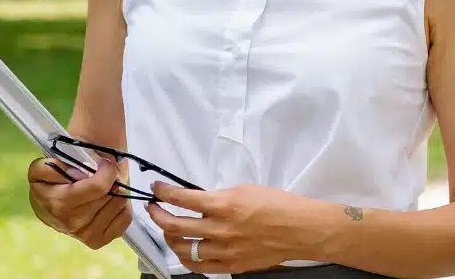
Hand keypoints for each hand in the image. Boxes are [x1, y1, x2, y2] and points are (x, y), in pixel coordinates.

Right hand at [27, 155, 131, 249]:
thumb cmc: (47, 187)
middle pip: (112, 194)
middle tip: (100, 179)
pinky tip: (109, 203)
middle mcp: (75, 222)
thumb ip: (51, 165)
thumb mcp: (41, 169)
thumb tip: (78, 171)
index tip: (104, 164)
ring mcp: (87, 235)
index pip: (99, 186)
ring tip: (102, 192)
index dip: (107, 170)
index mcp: (61, 203)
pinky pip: (125, 218)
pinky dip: (122, 207)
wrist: (46, 210)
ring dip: (116, 193)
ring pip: (121, 204)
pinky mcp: (99, 240)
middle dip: (110, 181)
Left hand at [145, 182, 327, 273]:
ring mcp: (223, 249)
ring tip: (168, 229)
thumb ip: (219, 196)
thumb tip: (200, 200)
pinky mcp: (230, 264)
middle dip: (158, 214)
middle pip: (174, 225)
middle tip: (155, 208)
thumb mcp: (246, 189)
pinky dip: (186, 258)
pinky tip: (184, 250)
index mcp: (223, 205)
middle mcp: (219, 228)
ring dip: (169, 236)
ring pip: (182, 247)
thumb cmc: (278, 205)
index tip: (157, 188)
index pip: (181, 198)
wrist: (300, 229)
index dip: (163, 191)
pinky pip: (198, 265)